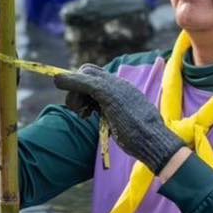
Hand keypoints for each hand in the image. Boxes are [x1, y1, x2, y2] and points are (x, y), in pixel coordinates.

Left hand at [54, 64, 184, 173]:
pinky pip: (84, 82)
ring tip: (84, 116)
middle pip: (89, 71)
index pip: (99, 77)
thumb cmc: (143, 138)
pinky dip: (69, 81)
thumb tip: (112, 118)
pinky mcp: (107, 93)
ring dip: (74, 94)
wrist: (154, 140)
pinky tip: (58, 82)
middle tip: (81, 112)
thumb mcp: (128, 122)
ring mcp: (114, 86)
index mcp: (124, 89)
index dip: (85, 88)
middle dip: (77, 87)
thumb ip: (118, 114)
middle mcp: (119, 83)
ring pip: (83, 76)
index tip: (85, 109)